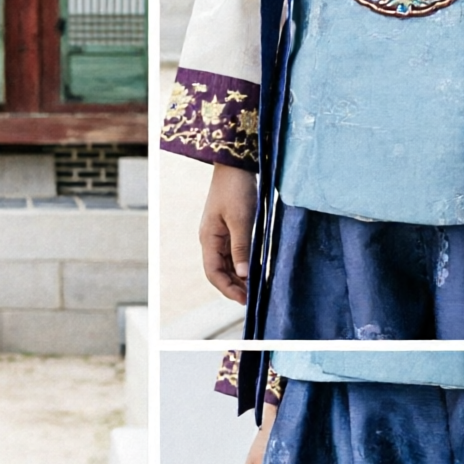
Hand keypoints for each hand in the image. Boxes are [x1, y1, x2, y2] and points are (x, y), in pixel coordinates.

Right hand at [201, 165, 257, 302]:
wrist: (235, 164)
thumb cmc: (236, 189)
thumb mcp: (241, 220)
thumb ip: (241, 248)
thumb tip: (242, 275)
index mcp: (208, 238)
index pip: (213, 273)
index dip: (228, 288)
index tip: (245, 299)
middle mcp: (211, 239)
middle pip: (219, 271)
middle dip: (234, 286)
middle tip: (253, 298)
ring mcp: (219, 234)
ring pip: (227, 263)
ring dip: (238, 276)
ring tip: (255, 286)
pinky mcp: (229, 228)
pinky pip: (234, 252)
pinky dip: (243, 263)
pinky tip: (255, 269)